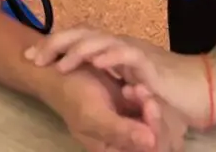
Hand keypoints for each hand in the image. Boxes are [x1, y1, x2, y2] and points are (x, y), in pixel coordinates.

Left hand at [29, 28, 209, 127]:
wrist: (202, 90)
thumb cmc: (169, 91)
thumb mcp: (131, 86)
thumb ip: (113, 80)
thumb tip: (89, 79)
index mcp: (114, 51)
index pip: (80, 39)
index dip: (55, 44)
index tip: (31, 56)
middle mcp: (121, 46)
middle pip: (83, 33)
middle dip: (55, 43)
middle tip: (32, 57)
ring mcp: (135, 51)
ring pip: (100, 40)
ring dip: (77, 50)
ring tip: (56, 62)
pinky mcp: (150, 63)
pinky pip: (126, 54)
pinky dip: (110, 56)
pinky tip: (94, 63)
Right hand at [43, 65, 161, 151]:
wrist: (60, 70)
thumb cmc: (73, 94)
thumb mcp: (93, 114)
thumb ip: (120, 131)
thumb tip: (151, 143)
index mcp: (111, 150)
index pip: (147, 151)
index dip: (155, 130)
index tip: (150, 103)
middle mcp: (121, 144)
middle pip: (155, 140)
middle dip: (154, 115)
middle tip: (142, 91)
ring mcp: (127, 127)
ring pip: (155, 125)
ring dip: (149, 105)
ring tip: (135, 88)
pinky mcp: (129, 112)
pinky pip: (148, 112)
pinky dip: (145, 99)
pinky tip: (134, 87)